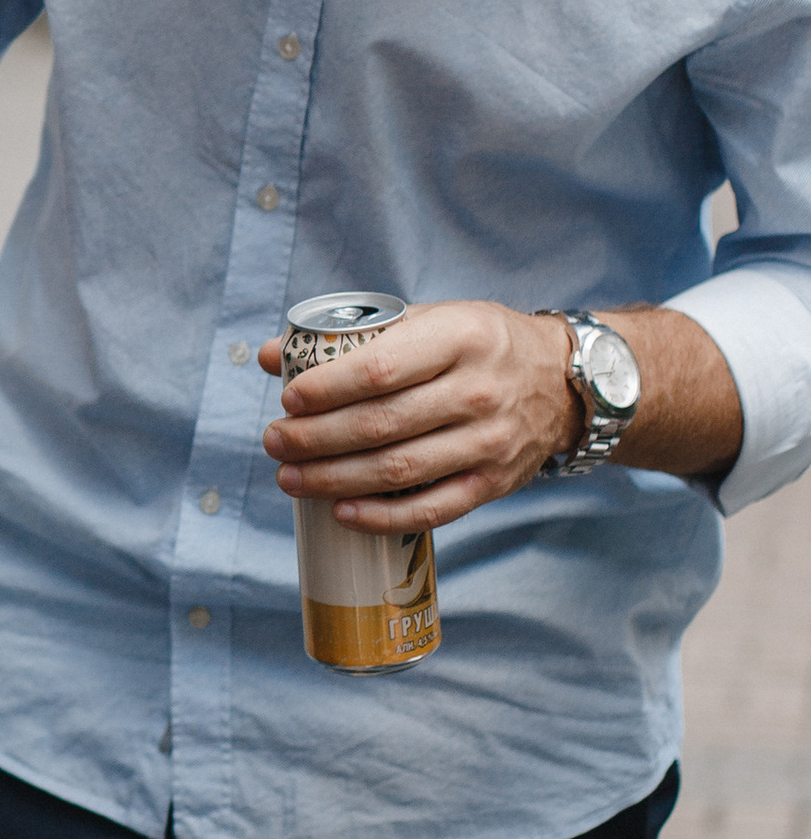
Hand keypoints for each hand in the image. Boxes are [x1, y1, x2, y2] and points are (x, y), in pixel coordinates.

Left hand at [259, 299, 579, 530]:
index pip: (380, 368)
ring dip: (334, 479)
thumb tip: (273, 354)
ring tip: (289, 477)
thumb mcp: (430, 321)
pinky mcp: (494, 483)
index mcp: (459, 338)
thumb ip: (355, 337)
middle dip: (315, 438)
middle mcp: (478, 391)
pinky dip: (382, 517)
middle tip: (274, 441)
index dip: (327, 388)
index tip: (288, 399)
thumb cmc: (480, 345)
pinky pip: (431, 510)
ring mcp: (489, 441)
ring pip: (399, 470)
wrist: (564, 382)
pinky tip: (341, 513)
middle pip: (381, 424)